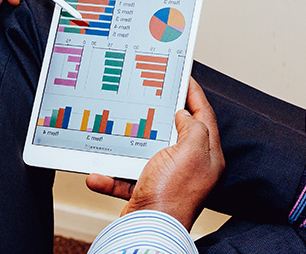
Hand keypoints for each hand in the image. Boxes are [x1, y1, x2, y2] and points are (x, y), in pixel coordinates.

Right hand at [85, 78, 224, 230]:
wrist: (149, 230)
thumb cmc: (173, 194)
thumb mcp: (190, 151)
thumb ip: (192, 127)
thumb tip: (184, 115)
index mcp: (207, 155)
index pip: (204, 116)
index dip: (194, 93)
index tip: (183, 76)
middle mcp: (190, 167)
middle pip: (176, 131)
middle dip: (159, 113)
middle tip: (149, 93)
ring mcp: (168, 179)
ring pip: (147, 152)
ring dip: (128, 145)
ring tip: (117, 129)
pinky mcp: (147, 191)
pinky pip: (126, 177)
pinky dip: (111, 175)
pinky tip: (98, 173)